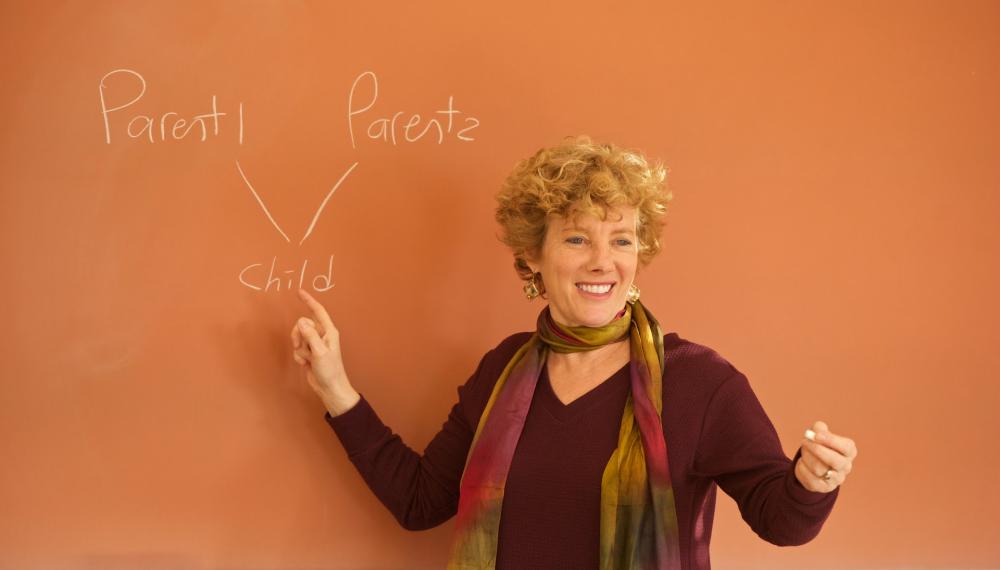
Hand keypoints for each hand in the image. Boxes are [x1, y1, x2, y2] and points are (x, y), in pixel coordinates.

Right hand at [290, 289, 358, 414]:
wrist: (329, 388)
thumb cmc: (330, 370)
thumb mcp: (320, 351)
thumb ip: (310, 336)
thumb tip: (301, 322)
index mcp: (329, 331)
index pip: (318, 311)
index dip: (309, 301)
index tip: (299, 291)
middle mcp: (322, 335)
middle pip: (303, 324)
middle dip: (298, 334)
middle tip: (299, 346)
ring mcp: (315, 344)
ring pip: (299, 337)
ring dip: (299, 348)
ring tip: (307, 358)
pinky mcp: (309, 353)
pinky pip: (298, 348)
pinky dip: (299, 355)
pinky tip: (306, 364)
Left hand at [794, 421, 857, 492]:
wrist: (814, 466)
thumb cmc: (820, 446)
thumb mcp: (820, 435)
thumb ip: (819, 429)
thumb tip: (817, 428)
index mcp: (849, 452)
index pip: (846, 447)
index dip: (831, 440)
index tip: (816, 435)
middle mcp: (846, 467)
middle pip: (834, 460)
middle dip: (816, 449)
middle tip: (804, 441)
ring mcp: (836, 479)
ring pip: (819, 469)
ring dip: (807, 457)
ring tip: (803, 452)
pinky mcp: (824, 487)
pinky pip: (810, 479)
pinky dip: (802, 468)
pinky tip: (802, 463)